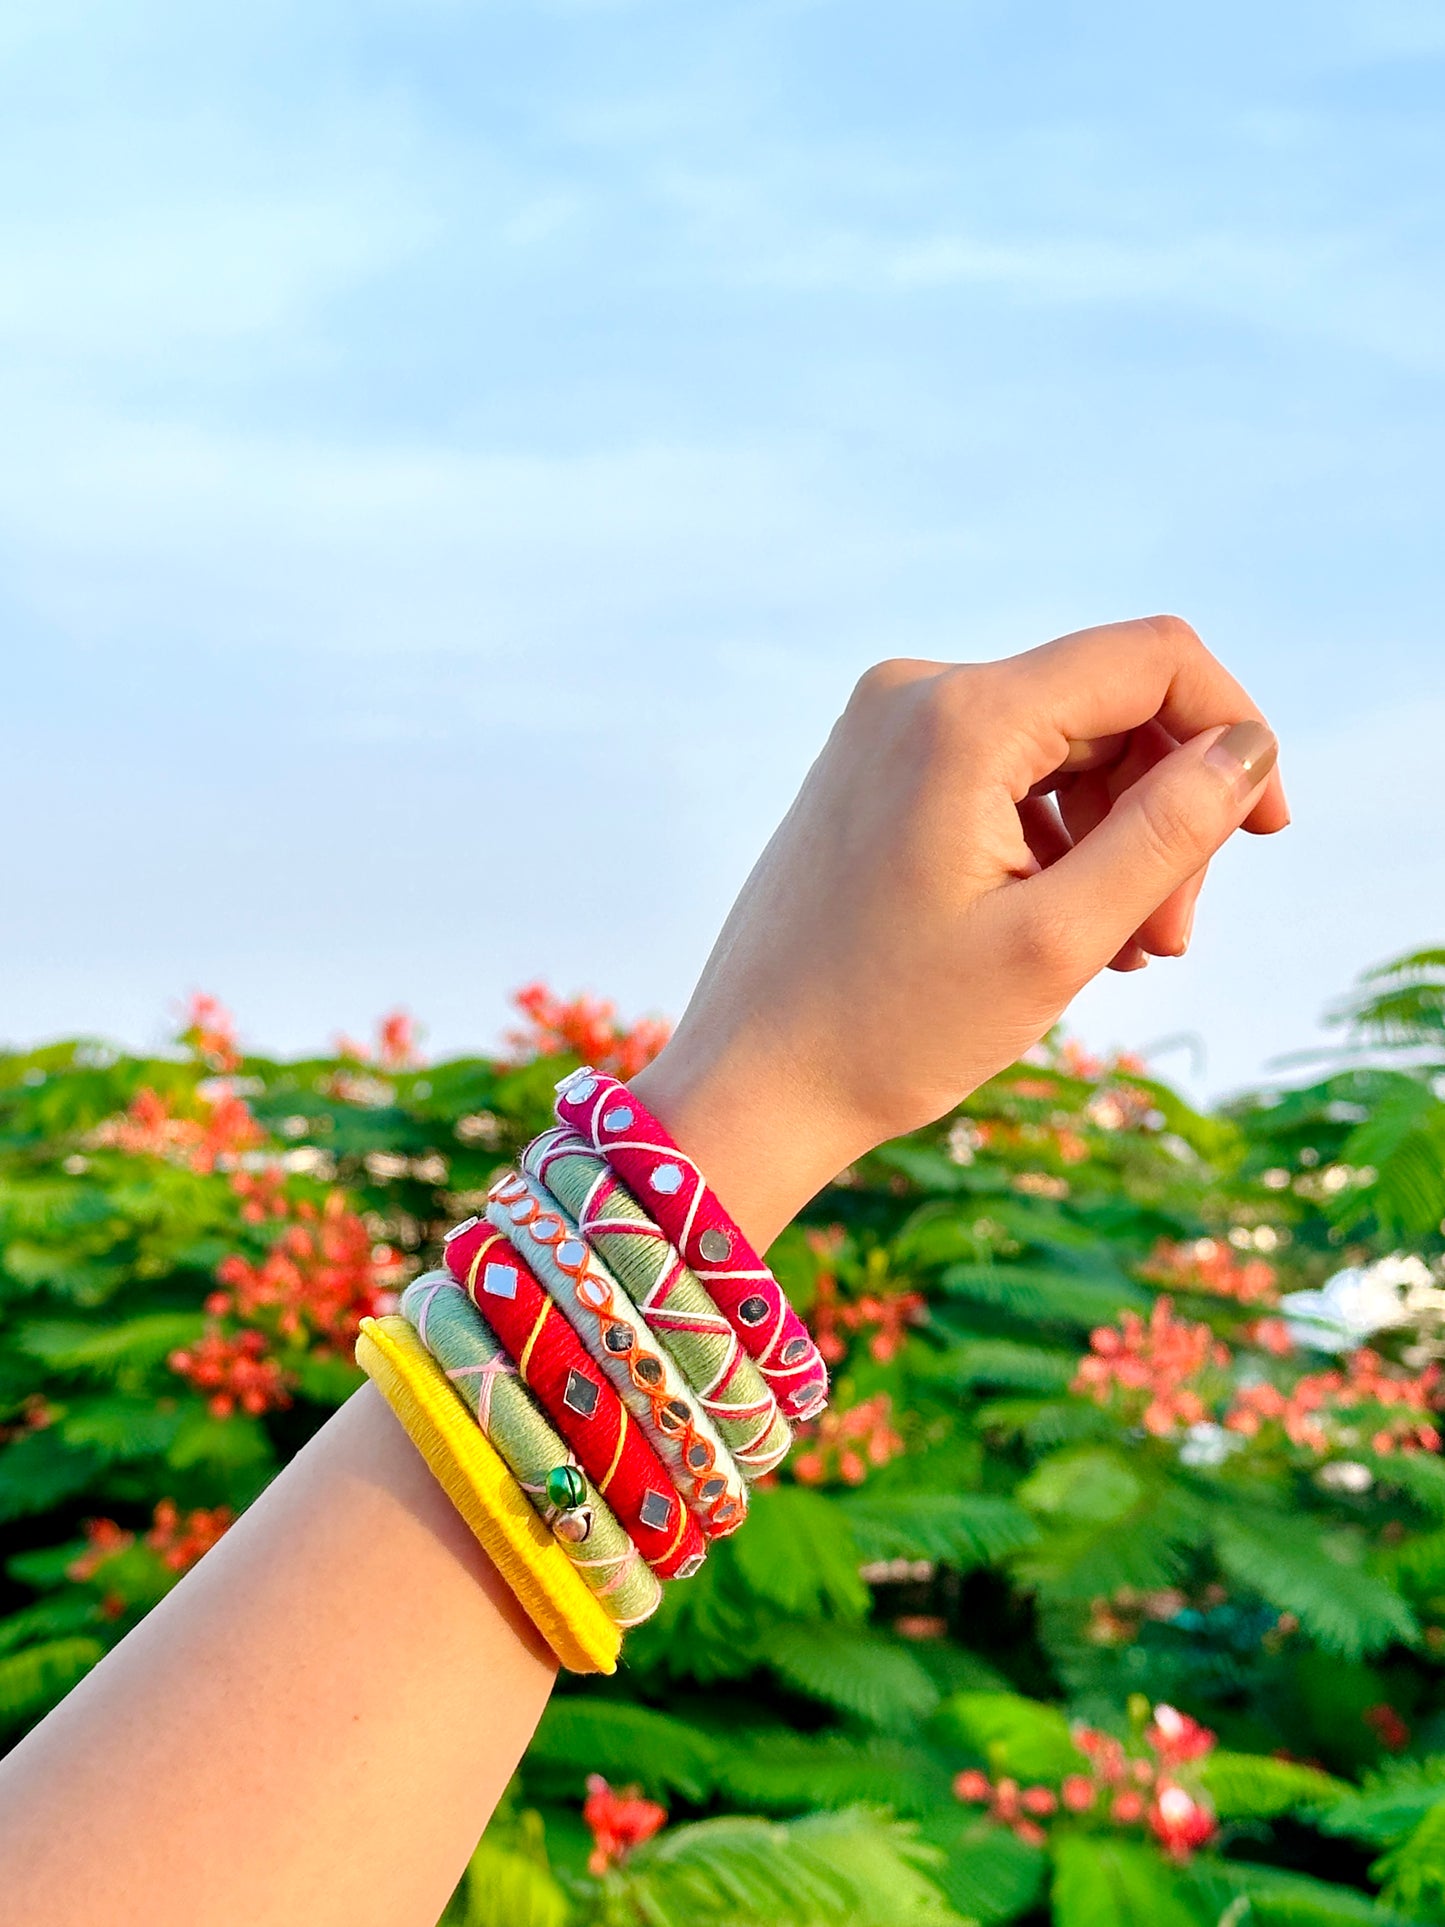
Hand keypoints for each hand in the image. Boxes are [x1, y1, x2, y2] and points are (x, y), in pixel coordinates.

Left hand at [631, 615, 1286, 1245]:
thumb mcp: (1057, 940)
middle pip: (1107, 709)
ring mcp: (885, 729)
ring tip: (1119, 956)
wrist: (748, 1084)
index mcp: (962, 716)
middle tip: (1168, 942)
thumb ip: (1169, 832)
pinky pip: (1002, 776)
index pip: (1154, 660)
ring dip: (1113, 841)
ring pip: (1059, 750)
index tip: (1262, 832)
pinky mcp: (873, 769)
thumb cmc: (890, 1030)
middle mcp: (915, 692)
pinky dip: (1051, 843)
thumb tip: (1248, 748)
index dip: (1232, 733)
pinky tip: (1061, 932)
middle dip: (1164, 816)